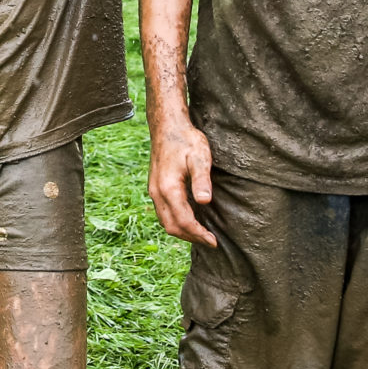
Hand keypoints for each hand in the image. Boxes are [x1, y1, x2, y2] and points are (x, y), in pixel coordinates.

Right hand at [148, 118, 219, 246]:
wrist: (167, 127)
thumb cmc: (186, 140)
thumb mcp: (199, 157)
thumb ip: (202, 179)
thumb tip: (204, 201)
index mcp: (168, 188)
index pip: (183, 221)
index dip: (199, 234)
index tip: (214, 241)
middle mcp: (157, 192)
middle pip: (171, 226)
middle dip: (191, 237)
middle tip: (210, 241)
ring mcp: (153, 191)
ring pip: (165, 221)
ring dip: (182, 232)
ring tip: (201, 234)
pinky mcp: (155, 188)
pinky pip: (163, 213)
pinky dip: (176, 222)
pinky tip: (190, 220)